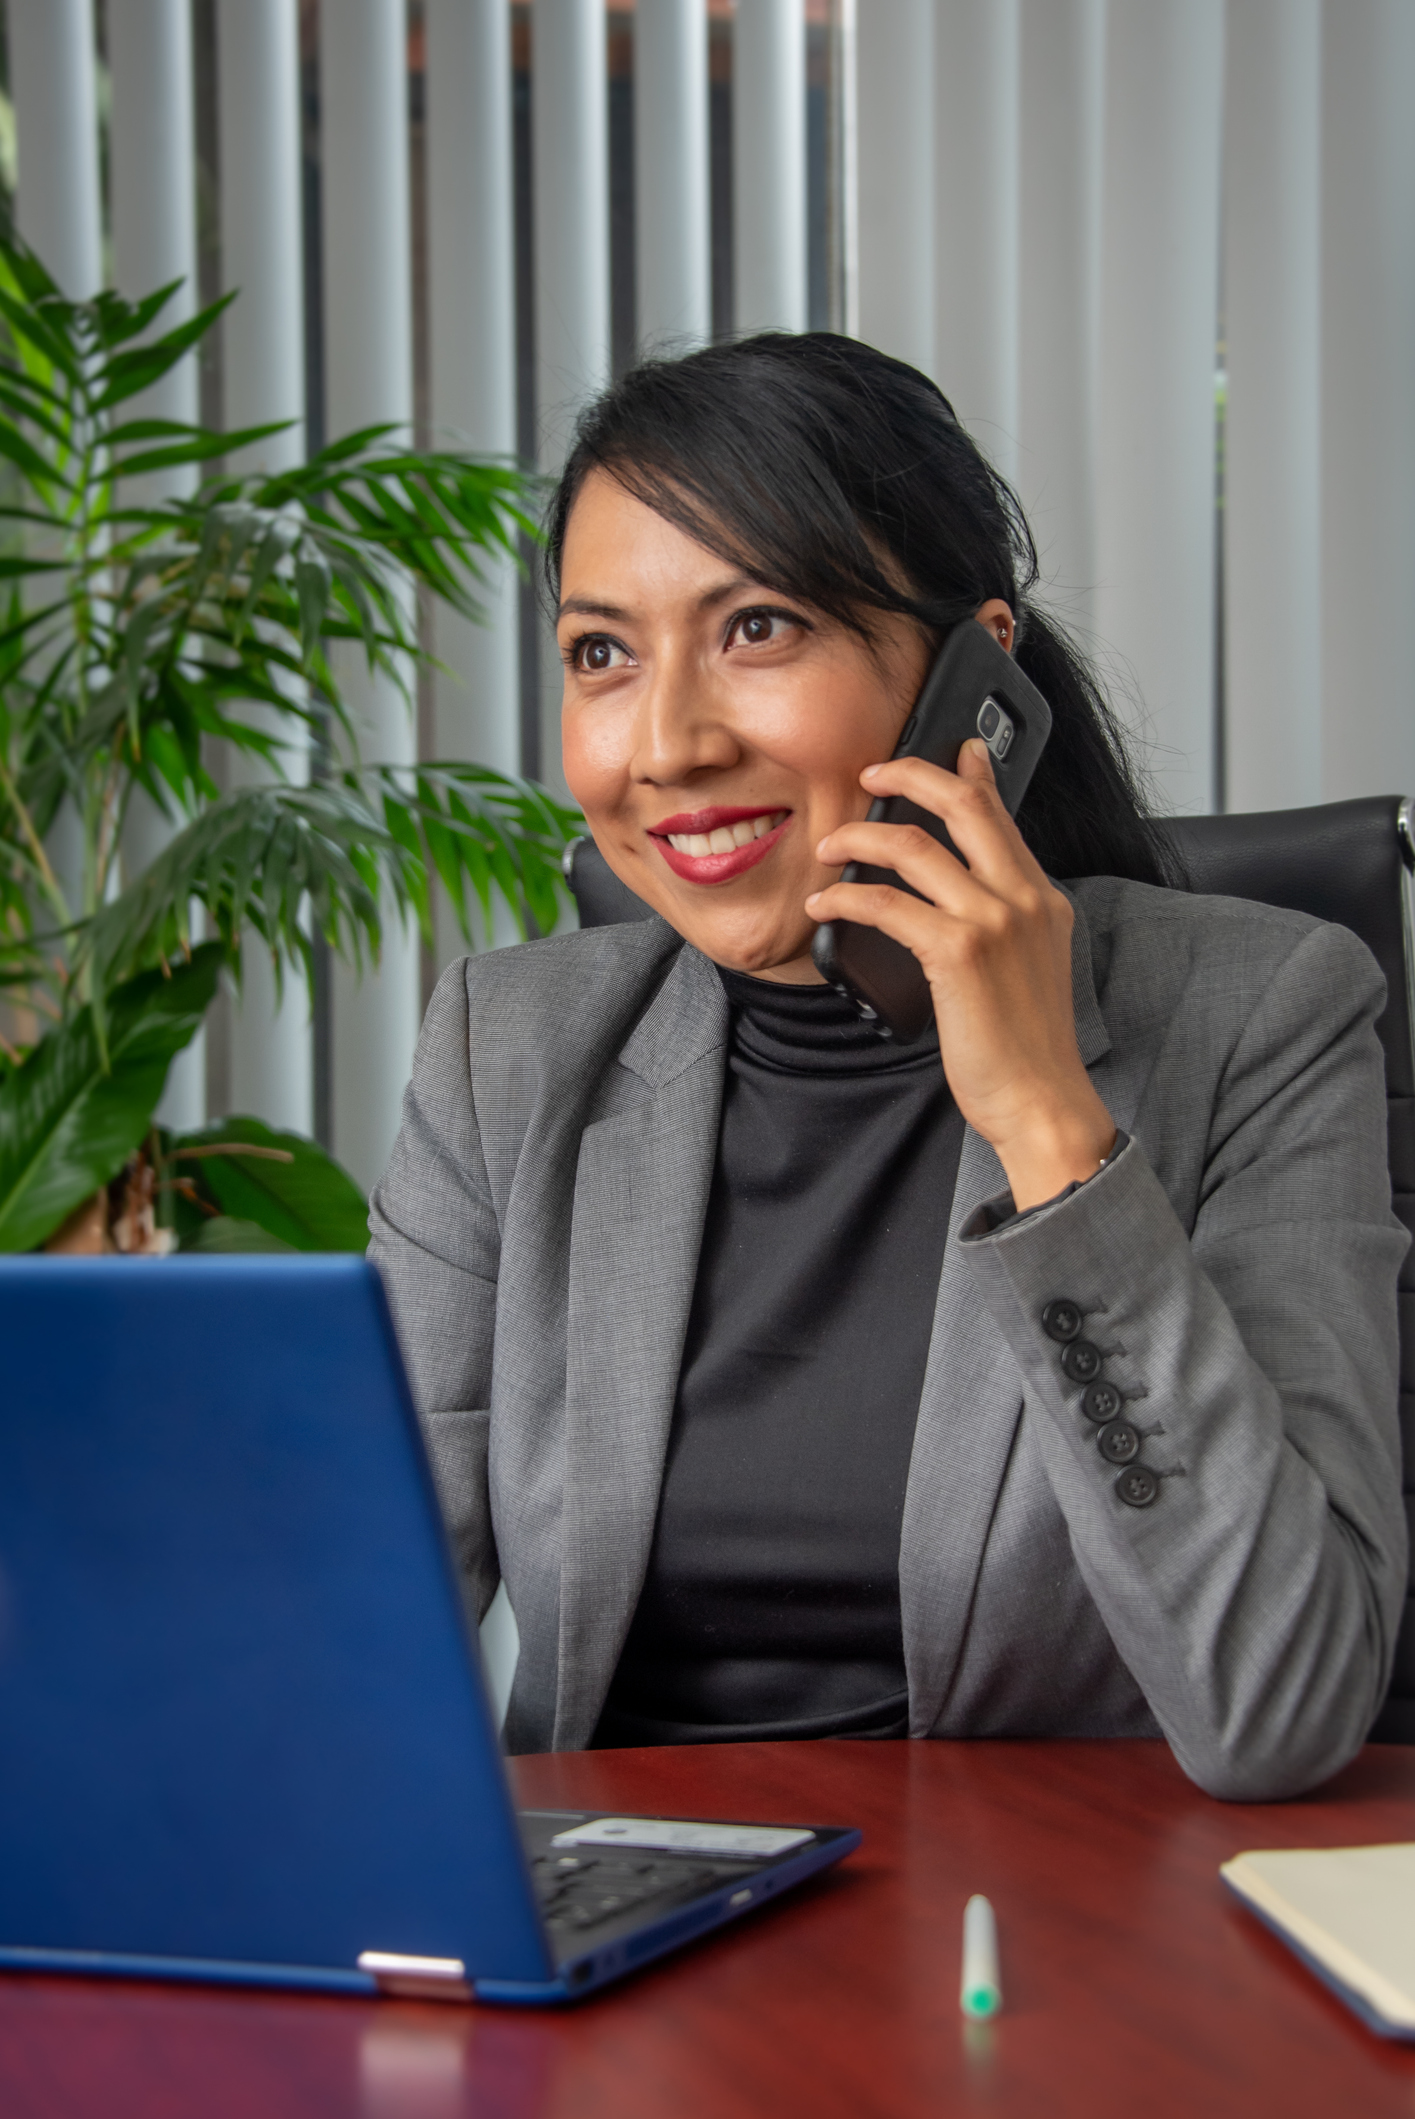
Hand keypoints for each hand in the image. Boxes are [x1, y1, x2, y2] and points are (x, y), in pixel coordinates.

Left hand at [806, 739, 1116, 1210]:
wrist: (1041, 1100)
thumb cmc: (1026, 1047)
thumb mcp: (1030, 966)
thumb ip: (1006, 921)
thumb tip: (964, 898)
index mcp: (1042, 899)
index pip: (1002, 816)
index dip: (971, 773)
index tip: (953, 749)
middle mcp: (1023, 899)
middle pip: (963, 806)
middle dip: (909, 775)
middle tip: (870, 775)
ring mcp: (993, 922)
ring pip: (915, 847)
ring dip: (860, 839)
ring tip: (830, 848)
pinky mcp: (958, 953)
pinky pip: (886, 903)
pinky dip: (847, 897)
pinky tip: (825, 906)